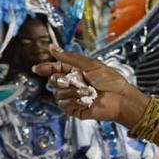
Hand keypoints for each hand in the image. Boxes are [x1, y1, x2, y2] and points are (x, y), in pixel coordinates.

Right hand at [32, 49, 147, 125]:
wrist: (120, 99)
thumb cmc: (111, 81)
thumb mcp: (91, 64)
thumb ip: (70, 58)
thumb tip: (53, 48)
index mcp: (76, 72)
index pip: (56, 69)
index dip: (46, 68)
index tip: (38, 68)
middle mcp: (73, 84)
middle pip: (53, 81)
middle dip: (60, 80)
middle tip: (70, 80)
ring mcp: (73, 97)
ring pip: (58, 93)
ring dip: (72, 91)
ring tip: (88, 92)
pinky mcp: (75, 109)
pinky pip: (63, 104)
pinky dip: (73, 101)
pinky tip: (85, 100)